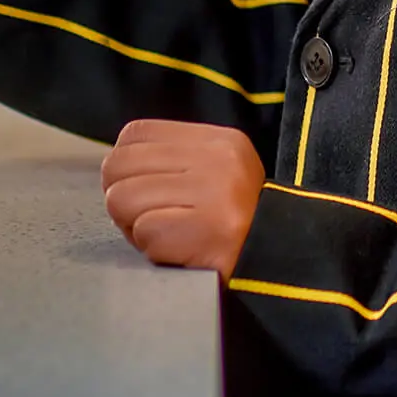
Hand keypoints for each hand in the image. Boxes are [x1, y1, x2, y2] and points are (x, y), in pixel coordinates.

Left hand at [100, 120, 266, 274]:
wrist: (278, 262)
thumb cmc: (234, 225)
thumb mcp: (216, 173)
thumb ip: (173, 161)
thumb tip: (118, 165)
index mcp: (218, 140)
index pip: (136, 134)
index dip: (124, 165)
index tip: (139, 188)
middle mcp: (216, 160)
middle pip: (119, 165)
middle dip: (122, 198)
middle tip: (146, 218)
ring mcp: (213, 194)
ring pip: (122, 198)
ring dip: (134, 227)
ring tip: (165, 235)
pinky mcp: (207, 229)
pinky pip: (144, 232)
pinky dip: (152, 248)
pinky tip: (178, 250)